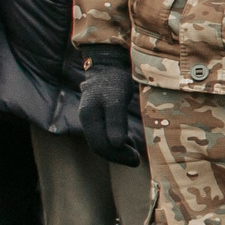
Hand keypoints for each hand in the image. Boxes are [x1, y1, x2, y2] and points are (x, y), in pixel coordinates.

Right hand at [77, 45, 143, 165]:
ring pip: (102, 143)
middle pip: (100, 147)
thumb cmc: (114, 80)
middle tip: (137, 160)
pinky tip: (129, 142)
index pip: (100, 145)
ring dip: (118, 151)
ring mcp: (92, 119)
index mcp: (88, 117)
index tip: (136, 159)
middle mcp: (87, 120)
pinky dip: (117, 142)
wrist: (109, 65)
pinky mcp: (99, 117)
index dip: (117, 155)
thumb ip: (116, 121)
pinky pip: (105, 136)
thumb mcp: (117, 99)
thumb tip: (117, 144)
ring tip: (135, 152)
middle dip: (119, 156)